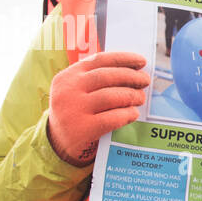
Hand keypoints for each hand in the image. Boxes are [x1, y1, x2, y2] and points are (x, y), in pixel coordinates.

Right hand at [47, 51, 150, 165]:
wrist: (56, 142)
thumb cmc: (76, 111)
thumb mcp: (77, 90)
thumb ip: (97, 79)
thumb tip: (133, 70)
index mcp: (68, 76)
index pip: (99, 59)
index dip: (123, 58)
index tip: (141, 61)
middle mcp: (68, 90)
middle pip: (107, 77)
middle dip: (131, 76)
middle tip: (145, 80)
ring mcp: (74, 110)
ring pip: (111, 96)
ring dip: (131, 95)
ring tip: (140, 98)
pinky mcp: (82, 130)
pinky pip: (112, 118)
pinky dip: (127, 114)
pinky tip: (133, 114)